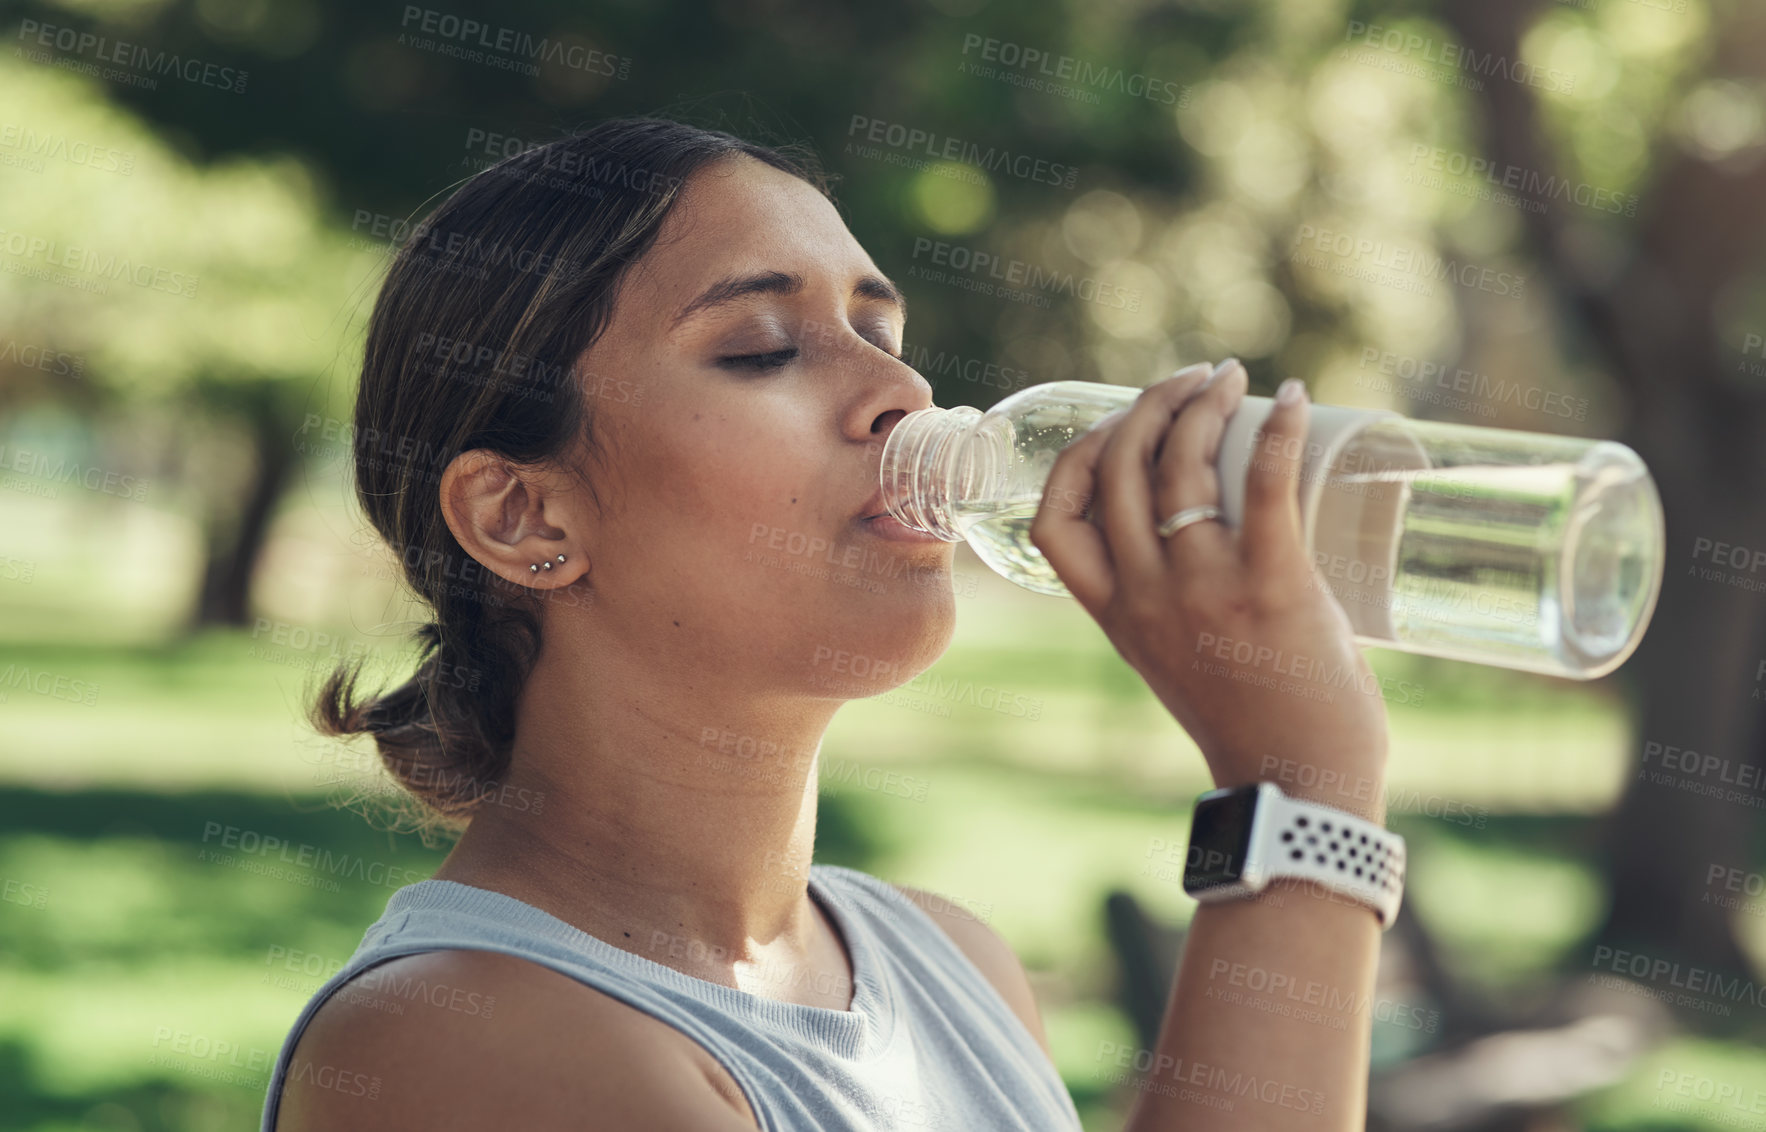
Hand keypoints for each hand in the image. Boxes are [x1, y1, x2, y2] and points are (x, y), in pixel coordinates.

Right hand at [1028, 360, 1389, 819]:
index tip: (1117, 426)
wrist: (1299, 785)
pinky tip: (1295, 397)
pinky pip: (1264, 484)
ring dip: (1204, 404)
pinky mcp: (1272, 585)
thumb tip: (1206, 530)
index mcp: (1115, 614)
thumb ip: (1168, 604)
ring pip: (1180, 465)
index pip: (1054, 519)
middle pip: (1116, 467)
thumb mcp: (1173, 660)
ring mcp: (1204, 589)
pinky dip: (1278, 429)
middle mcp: (1146, 595)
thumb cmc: (1251, 723)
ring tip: (1232, 379)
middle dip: (1148, 404)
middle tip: (1193, 381)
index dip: (1075, 457)